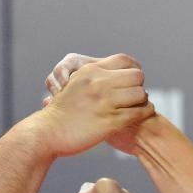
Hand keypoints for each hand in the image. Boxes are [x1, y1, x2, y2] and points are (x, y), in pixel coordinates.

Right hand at [37, 54, 153, 156]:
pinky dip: (144, 112)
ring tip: (138, 105)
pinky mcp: (110, 121)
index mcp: (91, 71)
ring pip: (140, 94)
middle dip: (138, 85)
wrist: (48, 132)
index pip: (124, 60)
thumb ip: (93, 77)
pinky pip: (138, 113)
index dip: (133, 69)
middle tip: (135, 94)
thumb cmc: (62, 111)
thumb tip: (109, 75)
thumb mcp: (76, 84)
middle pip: (137, 75)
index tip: (132, 80)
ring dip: (142, 100)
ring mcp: (105, 102)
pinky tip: (141, 114)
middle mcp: (99, 83)